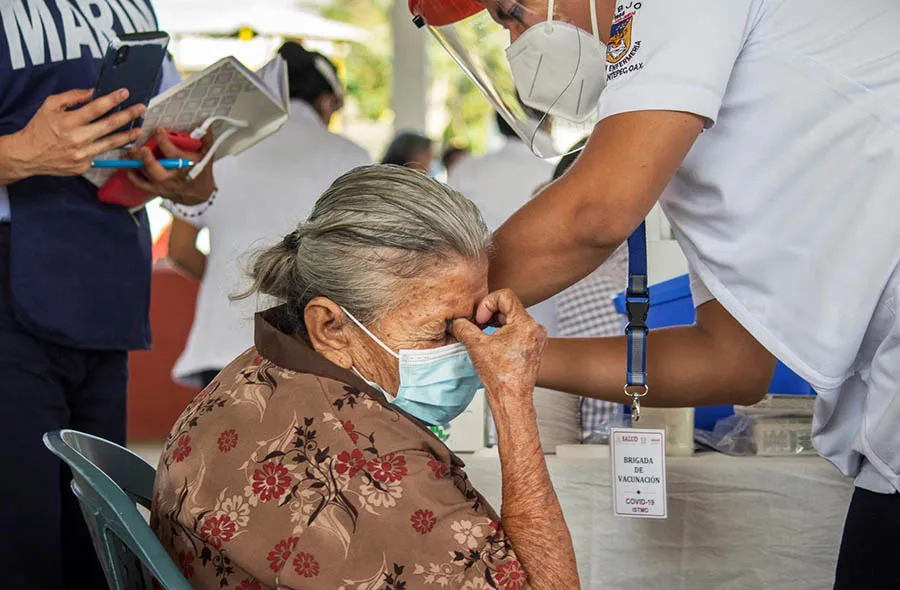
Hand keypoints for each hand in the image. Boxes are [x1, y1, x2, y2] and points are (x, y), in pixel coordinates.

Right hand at [6, 88, 145, 177]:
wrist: (28, 155)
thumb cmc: (39, 128)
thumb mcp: (50, 106)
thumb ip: (72, 97)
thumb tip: (93, 93)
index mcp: (68, 121)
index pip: (96, 108)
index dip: (112, 99)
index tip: (125, 93)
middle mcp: (77, 138)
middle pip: (109, 125)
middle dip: (128, 115)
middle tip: (141, 108)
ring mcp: (82, 154)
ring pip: (111, 143)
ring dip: (128, 135)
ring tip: (139, 129)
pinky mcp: (84, 166)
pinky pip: (101, 154)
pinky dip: (111, 148)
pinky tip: (122, 143)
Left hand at [125, 128, 215, 205]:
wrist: (199, 195)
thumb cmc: (202, 172)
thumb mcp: (207, 156)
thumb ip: (206, 139)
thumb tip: (206, 123)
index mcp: (185, 166)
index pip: (173, 153)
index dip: (164, 141)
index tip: (158, 129)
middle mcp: (172, 177)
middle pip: (156, 170)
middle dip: (147, 159)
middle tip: (140, 148)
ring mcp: (162, 184)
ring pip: (145, 175)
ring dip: (134, 163)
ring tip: (129, 151)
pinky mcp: (155, 190)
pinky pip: (140, 184)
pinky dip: (131, 175)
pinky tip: (126, 165)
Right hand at [450, 289, 546, 400]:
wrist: (512, 399)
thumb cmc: (500, 377)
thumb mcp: (476, 346)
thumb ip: (464, 327)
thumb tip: (457, 321)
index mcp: (525, 324)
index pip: (505, 295)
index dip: (487, 303)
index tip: (480, 319)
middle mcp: (535, 328)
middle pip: (509, 307)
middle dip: (490, 314)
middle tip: (478, 326)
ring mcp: (537, 338)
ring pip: (513, 318)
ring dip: (496, 323)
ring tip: (484, 335)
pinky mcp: (534, 346)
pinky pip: (519, 330)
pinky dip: (505, 332)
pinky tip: (494, 344)